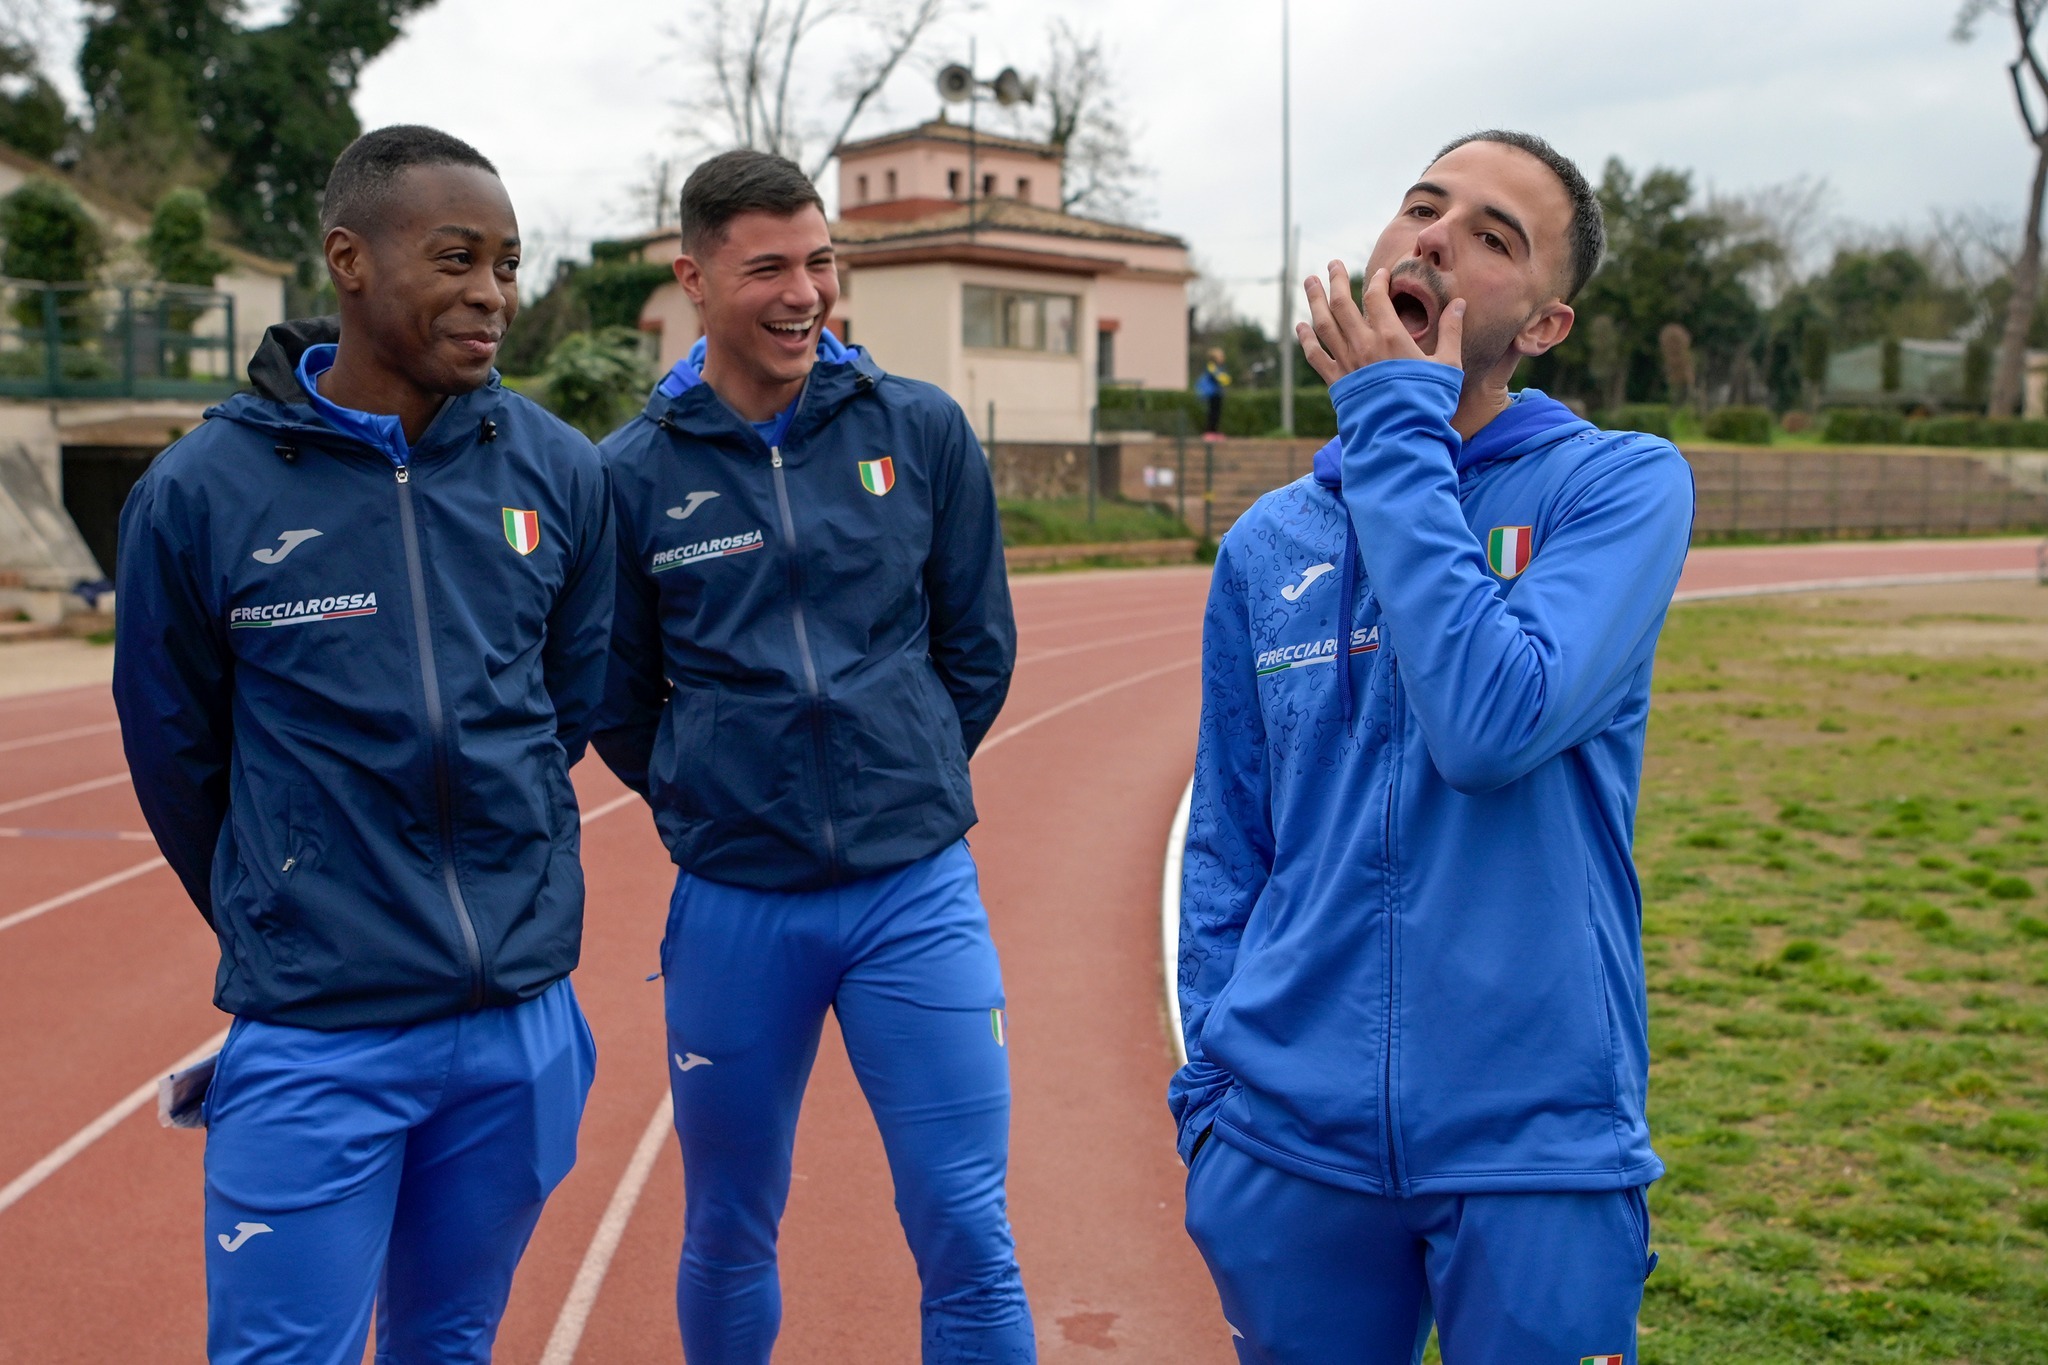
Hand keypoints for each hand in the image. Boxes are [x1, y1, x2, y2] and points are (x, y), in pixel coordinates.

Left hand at [1295, 262, 1465, 385]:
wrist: (1403, 437)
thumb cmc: (1429, 402)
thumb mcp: (1448, 365)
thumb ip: (1451, 331)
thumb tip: (1460, 303)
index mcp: (1391, 337)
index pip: (1376, 297)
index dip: (1376, 280)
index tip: (1379, 273)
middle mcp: (1364, 345)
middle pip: (1342, 304)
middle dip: (1336, 280)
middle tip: (1332, 263)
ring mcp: (1347, 364)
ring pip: (1324, 324)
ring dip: (1314, 300)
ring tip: (1309, 281)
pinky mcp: (1336, 383)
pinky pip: (1315, 356)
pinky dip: (1306, 339)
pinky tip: (1300, 326)